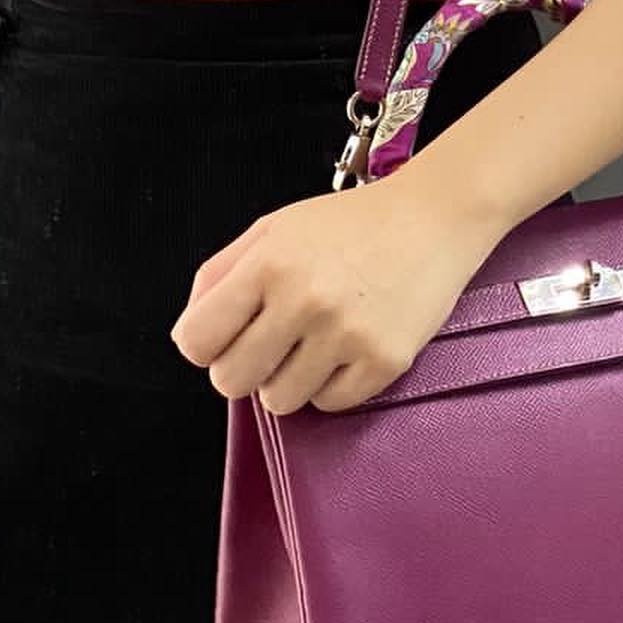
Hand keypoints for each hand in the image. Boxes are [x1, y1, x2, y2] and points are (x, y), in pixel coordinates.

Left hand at [168, 170, 504, 414]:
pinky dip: (331, 384)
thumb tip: (189, 331)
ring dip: (288, 379)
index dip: (205, 346)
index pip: (196, 341)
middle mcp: (304, 301)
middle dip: (244, 368)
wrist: (432, 219)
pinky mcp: (384, 361)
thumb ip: (220, 274)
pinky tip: (345, 348)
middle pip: (231, 381)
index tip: (225, 338)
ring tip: (313, 343)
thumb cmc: (351, 224)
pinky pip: (330, 404)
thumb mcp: (273, 228)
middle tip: (270, 344)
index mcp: (268, 264)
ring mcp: (346, 335)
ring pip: (279, 401)